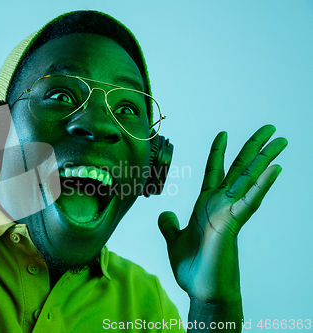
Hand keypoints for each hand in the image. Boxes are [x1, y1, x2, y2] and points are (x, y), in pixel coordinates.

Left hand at [158, 125, 286, 302]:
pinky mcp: (233, 224)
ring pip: (248, 179)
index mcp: (206, 204)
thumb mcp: (174, 239)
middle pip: (239, 169)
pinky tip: (274, 169)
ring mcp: (228, 212)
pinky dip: (261, 185)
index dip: (218, 152)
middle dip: (252, 147)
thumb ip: (169, 225)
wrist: (201, 290)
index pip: (214, 171)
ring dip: (264, 160)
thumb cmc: (192, 266)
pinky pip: (249, 201)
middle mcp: (220, 204)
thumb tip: (165, 213)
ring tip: (280, 141)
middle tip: (269, 129)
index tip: (222, 133)